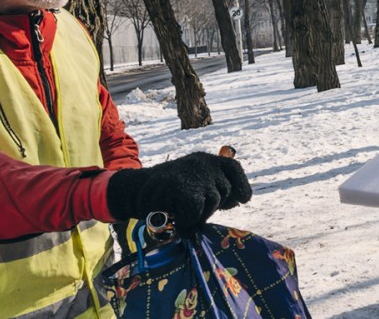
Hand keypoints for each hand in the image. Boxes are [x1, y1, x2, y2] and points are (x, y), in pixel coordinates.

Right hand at [107, 152, 251, 232]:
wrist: (135, 190)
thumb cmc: (166, 192)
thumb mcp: (193, 183)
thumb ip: (213, 188)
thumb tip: (238, 200)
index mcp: (206, 159)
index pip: (233, 168)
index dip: (241, 185)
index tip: (243, 200)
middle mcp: (203, 162)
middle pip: (225, 190)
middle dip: (214, 205)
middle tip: (193, 208)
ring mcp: (194, 174)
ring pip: (213, 202)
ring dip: (200, 213)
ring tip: (181, 209)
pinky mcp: (184, 188)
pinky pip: (197, 211)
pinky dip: (187, 219)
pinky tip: (177, 216)